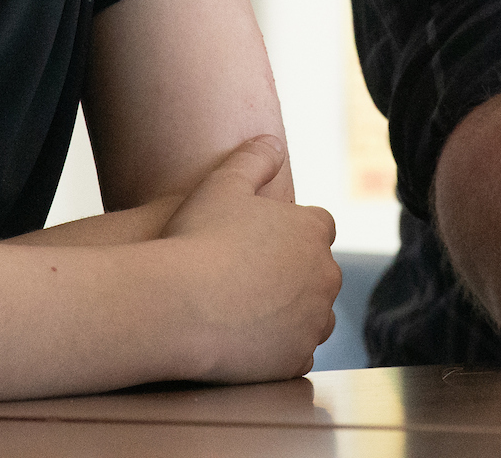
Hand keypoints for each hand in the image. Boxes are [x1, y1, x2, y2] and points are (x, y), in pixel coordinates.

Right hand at [158, 136, 339, 382]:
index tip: (264, 240)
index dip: (291, 231)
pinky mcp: (297, 359)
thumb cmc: (196, 240)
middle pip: (320, 273)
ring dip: (295, 312)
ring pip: (316, 316)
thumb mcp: (222, 184)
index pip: (319, 226)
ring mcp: (313, 321)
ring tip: (253, 310)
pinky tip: (250, 340)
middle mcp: (324, 276)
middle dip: (297, 273)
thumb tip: (273, 142)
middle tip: (254, 277)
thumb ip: (253, 159)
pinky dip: (281, 347)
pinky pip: (297, 352)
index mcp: (312, 231)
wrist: (176, 306)